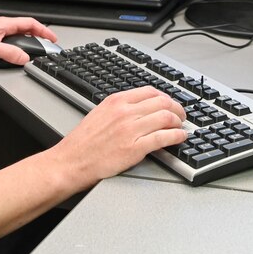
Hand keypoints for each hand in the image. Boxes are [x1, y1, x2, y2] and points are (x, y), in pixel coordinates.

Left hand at [0, 16, 57, 69]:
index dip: (43, 30)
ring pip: (17, 40)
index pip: (29, 23)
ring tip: (34, 54)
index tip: (52, 38)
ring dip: (26, 46)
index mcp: (3, 24)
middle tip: (47, 47)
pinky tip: (16, 59)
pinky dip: (16, 53)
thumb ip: (10, 53)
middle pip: (25, 31)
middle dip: (38, 38)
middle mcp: (0, 29)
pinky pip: (8, 48)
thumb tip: (25, 58)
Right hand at [49, 86, 187, 190]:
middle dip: (177, 108)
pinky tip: (180, 138)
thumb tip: (141, 107)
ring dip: (179, 122)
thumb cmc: (83, 142)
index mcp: (116, 101)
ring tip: (181, 127)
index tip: (170, 103)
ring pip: (166, 117)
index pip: (150, 91)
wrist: (71, 161)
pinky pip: (163, 137)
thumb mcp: (100, 113)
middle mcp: (125, 112)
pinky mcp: (135, 148)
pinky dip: (176, 136)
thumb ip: (120, 108)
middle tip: (181, 116)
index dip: (166, 97)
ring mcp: (131, 130)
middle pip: (162, 102)